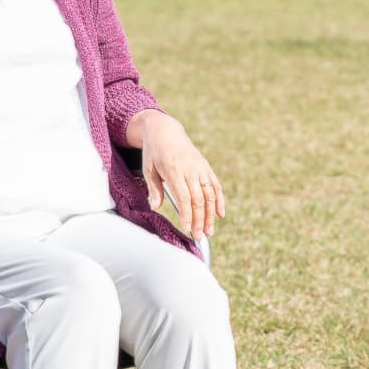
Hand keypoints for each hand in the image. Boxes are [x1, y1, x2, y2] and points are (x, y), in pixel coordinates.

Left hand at [132, 111, 224, 238]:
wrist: (165, 131)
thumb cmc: (154, 152)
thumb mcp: (148, 169)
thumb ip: (154, 189)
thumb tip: (155, 207)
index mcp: (174, 170)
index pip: (184, 197)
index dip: (187, 215)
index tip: (187, 229)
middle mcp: (191, 169)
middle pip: (199, 199)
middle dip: (200, 220)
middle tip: (199, 237)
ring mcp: (200, 168)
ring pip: (209, 194)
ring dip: (211, 215)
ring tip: (210, 231)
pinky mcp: (206, 167)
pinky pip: (215, 185)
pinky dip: (219, 200)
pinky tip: (220, 214)